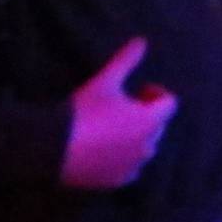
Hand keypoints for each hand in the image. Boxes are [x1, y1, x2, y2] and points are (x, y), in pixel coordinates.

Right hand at [60, 37, 176, 189]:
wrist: (52, 148)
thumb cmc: (83, 111)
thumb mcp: (105, 81)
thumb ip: (126, 60)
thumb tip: (141, 40)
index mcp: (150, 121)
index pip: (170, 103)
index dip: (156, 93)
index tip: (139, 88)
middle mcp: (148, 146)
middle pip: (158, 125)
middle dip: (146, 113)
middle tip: (123, 105)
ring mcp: (134, 166)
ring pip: (145, 147)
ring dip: (136, 135)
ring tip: (112, 126)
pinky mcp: (118, 181)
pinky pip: (130, 168)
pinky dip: (124, 158)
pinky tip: (105, 149)